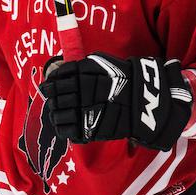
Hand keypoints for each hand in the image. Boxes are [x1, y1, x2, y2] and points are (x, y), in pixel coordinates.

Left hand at [38, 53, 192, 150]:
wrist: (145, 99)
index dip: (51, 83)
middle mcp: (83, 90)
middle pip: (56, 96)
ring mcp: (86, 111)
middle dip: (53, 98)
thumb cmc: (122, 78)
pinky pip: (67, 131)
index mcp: (85, 72)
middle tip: (54, 99)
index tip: (50, 86)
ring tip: (59, 113)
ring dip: (55, 113)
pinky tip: (65, 124)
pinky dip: (63, 128)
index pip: (57, 78)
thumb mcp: (100, 63)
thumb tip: (55, 74)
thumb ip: (78, 67)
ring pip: (58, 114)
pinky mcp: (90, 129)